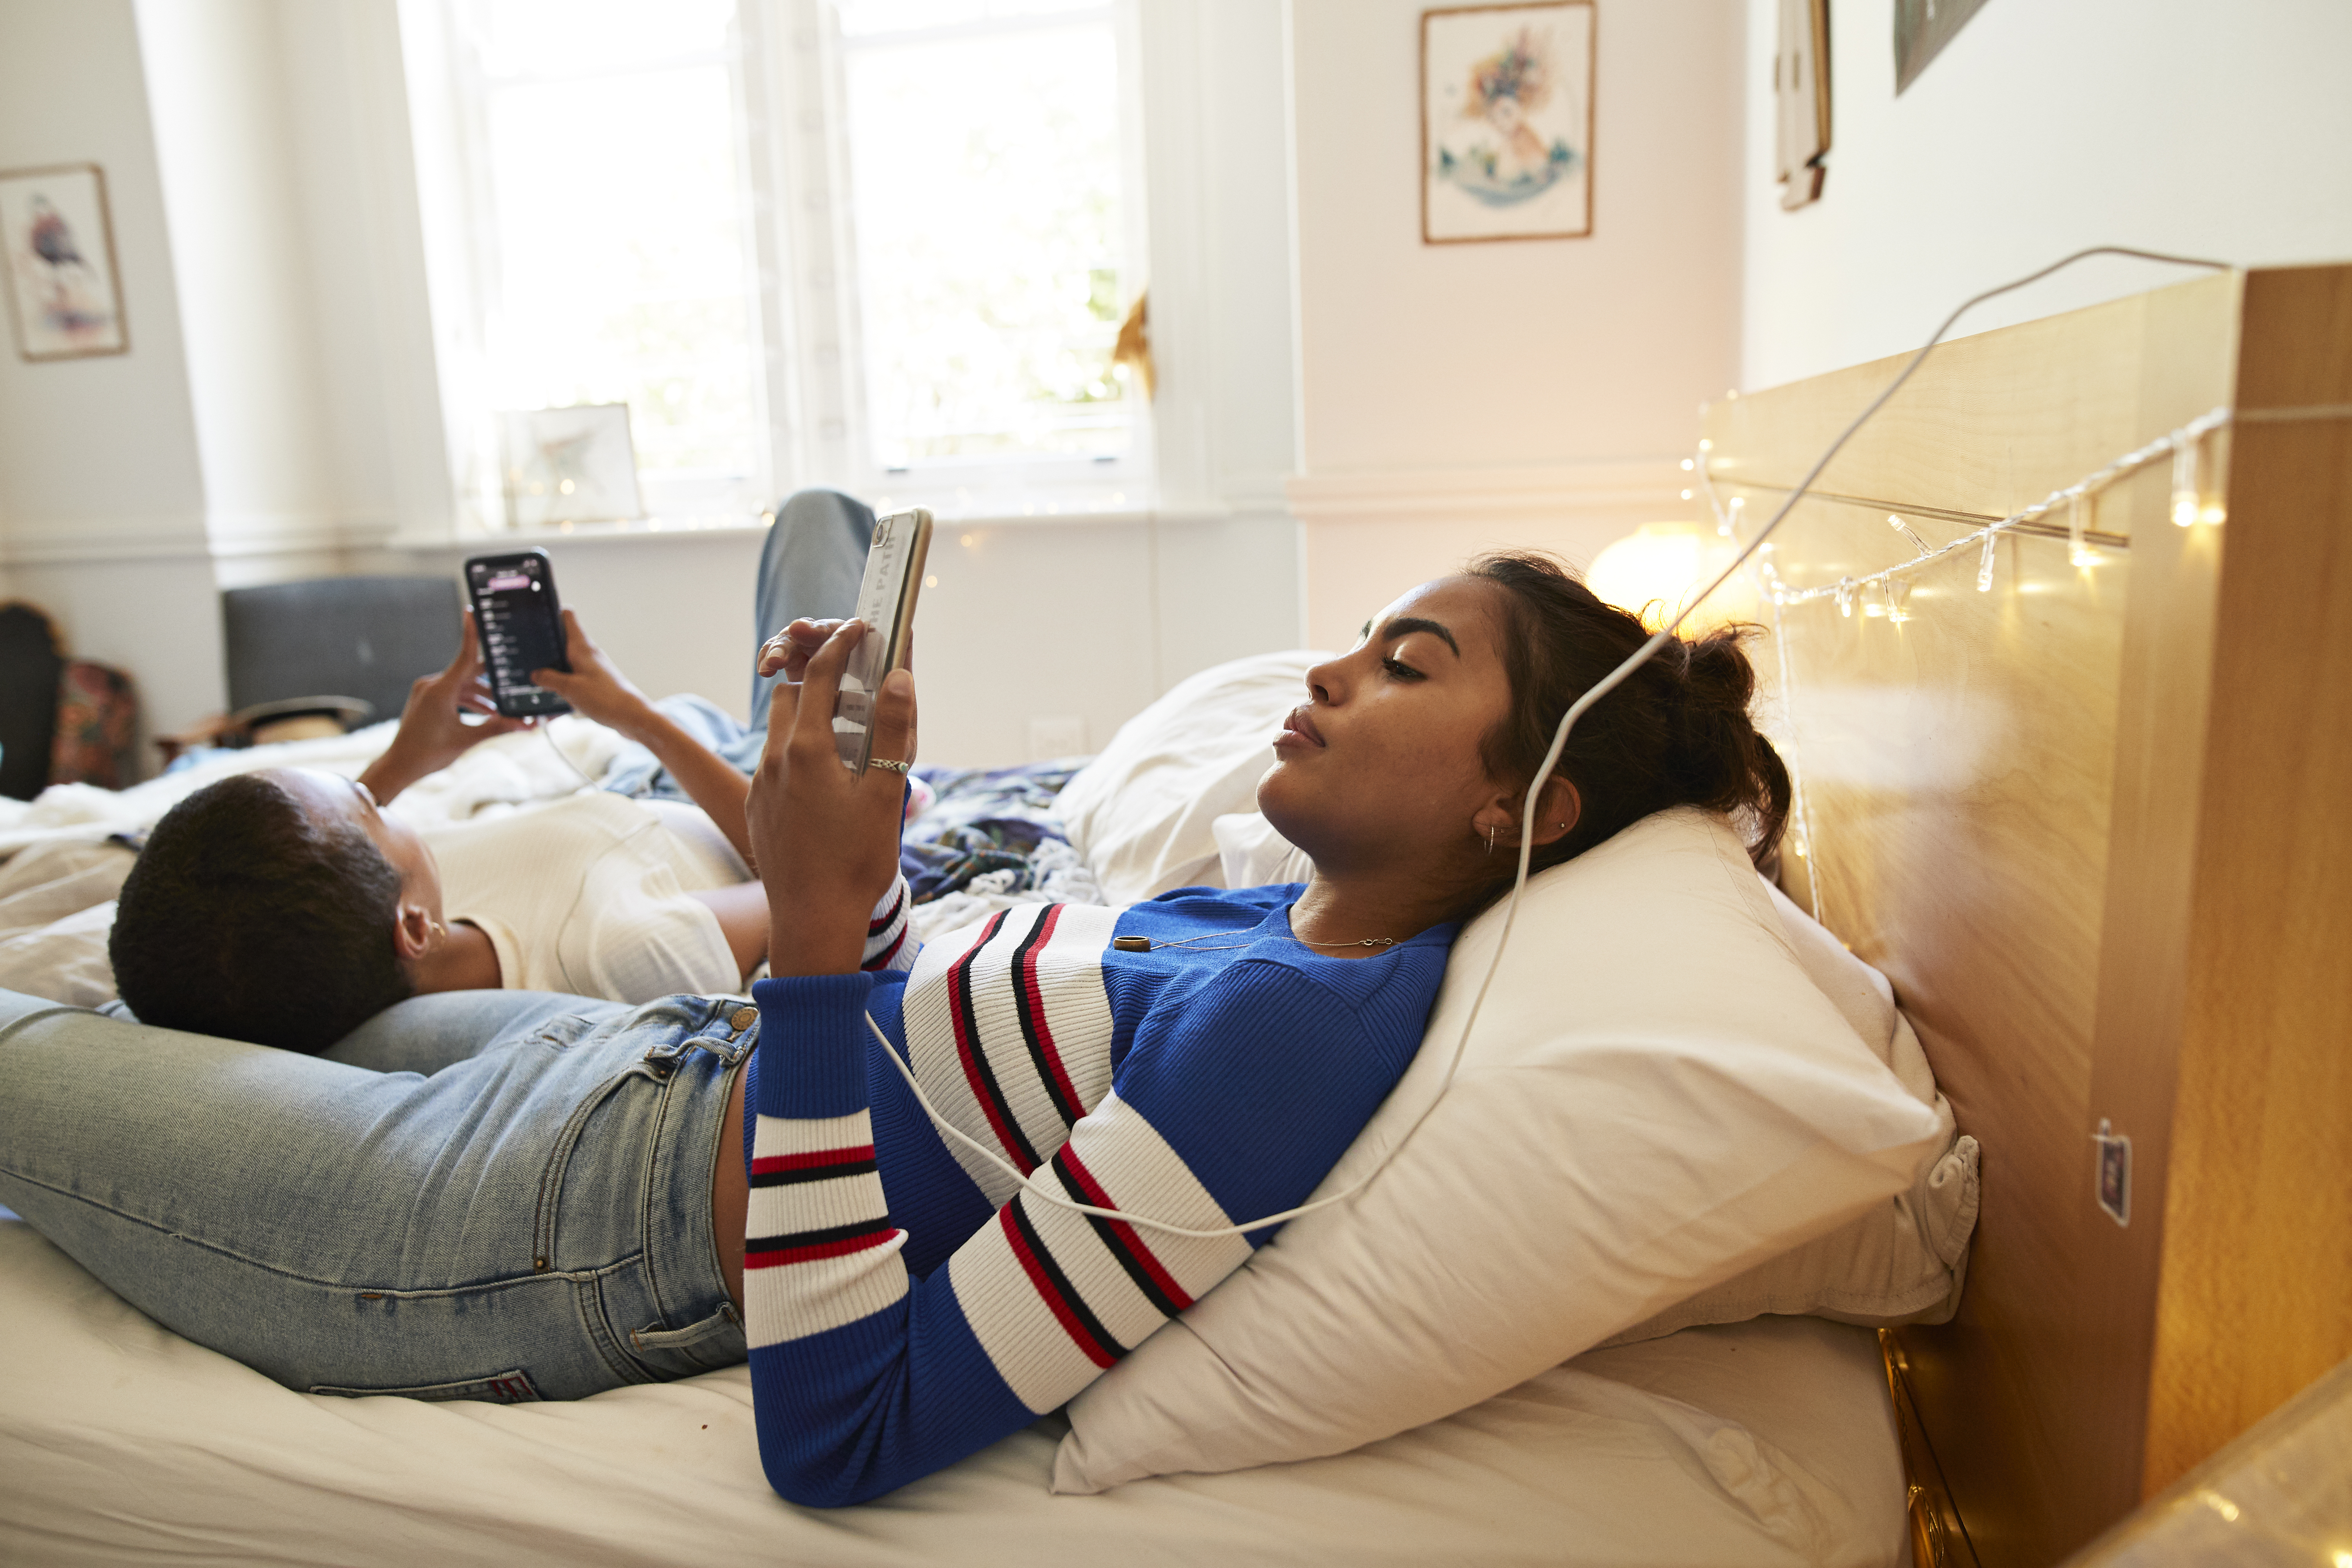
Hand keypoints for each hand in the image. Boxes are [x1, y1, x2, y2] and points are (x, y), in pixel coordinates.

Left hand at [358, 611, 530, 804]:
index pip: (464, 656)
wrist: (399, 765)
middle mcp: (432, 684)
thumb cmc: (429, 754)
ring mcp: (427, 691)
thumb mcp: (467, 739)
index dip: (471, 634)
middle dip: (493, 682)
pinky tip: (487, 713)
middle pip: (469, 673)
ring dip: (483, 696)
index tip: (473, 612)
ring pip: (463, 685)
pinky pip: (454, 693)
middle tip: (516, 680)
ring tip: (505, 711)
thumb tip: (526, 724)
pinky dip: (470, 701)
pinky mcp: (427, 699)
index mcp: (440, 689)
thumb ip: (498, 727)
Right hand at [530, 610, 656, 737]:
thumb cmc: (606, 699)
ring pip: (567, 659)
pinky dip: (563, 679)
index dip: (551, 613)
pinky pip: (574, 675)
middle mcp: (588, 653)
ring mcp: (592, 667)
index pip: (567, 617)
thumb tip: (536, 674)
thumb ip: (550, 679)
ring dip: (553, 665)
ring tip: (536, 675)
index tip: (535, 619)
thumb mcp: (570, 688)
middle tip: (527, 652)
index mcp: (582, 647)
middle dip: (546, 644)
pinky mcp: (595, 681)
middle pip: (564, 639)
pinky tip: (554, 691)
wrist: (632, 716)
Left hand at [749, 619, 917, 975]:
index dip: (840, 643)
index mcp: (808, 750)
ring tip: (842, 731)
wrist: (813, 920)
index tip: (859, 627)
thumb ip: (891, 731)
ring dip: (806, 715)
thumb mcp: (886, 794)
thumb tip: (897, 677)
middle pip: (791, 694)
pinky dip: (797, 751)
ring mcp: (761, 785)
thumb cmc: (855, 862)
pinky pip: (774, 762)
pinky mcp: (756, 808)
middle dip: (818, 677)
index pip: (819, 675)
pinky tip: (825, 778)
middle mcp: (775, 760)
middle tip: (854, 680)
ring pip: (778, 729)